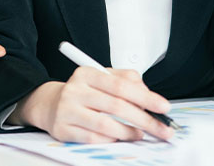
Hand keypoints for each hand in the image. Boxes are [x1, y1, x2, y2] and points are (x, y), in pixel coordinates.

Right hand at [11, 67, 172, 142]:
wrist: (50, 105)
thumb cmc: (82, 92)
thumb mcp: (101, 78)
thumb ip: (124, 79)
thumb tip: (145, 90)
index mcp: (86, 74)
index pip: (120, 85)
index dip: (145, 97)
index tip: (163, 107)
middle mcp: (75, 90)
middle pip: (116, 106)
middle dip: (144, 119)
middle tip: (161, 128)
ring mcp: (67, 110)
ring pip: (105, 125)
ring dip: (128, 133)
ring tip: (139, 134)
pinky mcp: (63, 129)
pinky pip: (93, 139)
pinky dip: (110, 140)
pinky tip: (118, 137)